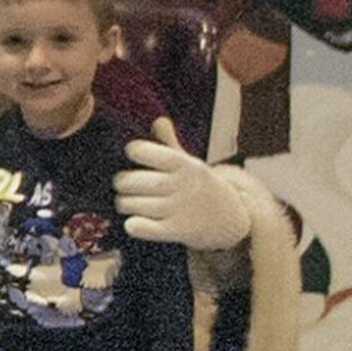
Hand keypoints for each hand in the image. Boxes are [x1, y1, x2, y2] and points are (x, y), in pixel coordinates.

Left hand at [116, 118, 248, 250]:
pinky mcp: (177, 231)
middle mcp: (182, 185)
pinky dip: (134, 225)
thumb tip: (158, 120)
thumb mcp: (189, 163)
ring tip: (126, 202)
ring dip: (123, 204)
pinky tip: (132, 222)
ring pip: (133, 204)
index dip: (135, 150)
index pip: (149, 152)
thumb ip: (169, 144)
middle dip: (121, 183)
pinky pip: (145, 228)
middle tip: (122, 185)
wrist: (230, 218)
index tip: (131, 153)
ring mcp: (180, 208)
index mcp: (183, 164)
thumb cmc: (199, 186)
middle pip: (133, 181)